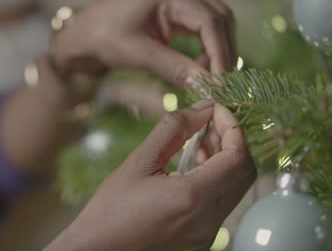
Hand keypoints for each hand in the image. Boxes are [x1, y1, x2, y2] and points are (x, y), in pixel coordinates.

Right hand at [46, 101, 255, 250]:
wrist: (98, 247)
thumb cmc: (111, 207)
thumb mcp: (139, 161)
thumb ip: (174, 129)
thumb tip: (203, 108)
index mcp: (193, 198)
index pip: (237, 157)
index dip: (232, 127)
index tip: (215, 109)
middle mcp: (208, 220)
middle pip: (244, 172)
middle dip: (231, 140)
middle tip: (208, 121)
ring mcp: (207, 232)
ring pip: (236, 186)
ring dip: (224, 157)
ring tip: (199, 139)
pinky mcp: (202, 236)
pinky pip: (222, 200)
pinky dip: (216, 176)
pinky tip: (194, 162)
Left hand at [50, 0, 235, 85]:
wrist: (83, 34)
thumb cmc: (103, 39)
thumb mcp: (140, 55)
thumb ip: (178, 69)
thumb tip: (211, 88)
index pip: (210, 21)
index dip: (220, 53)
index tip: (222, 83)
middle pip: (219, 17)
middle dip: (222, 51)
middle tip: (218, 83)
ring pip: (215, 21)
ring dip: (215, 49)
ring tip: (204, 77)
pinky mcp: (176, 6)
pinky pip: (202, 24)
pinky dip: (205, 45)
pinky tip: (196, 66)